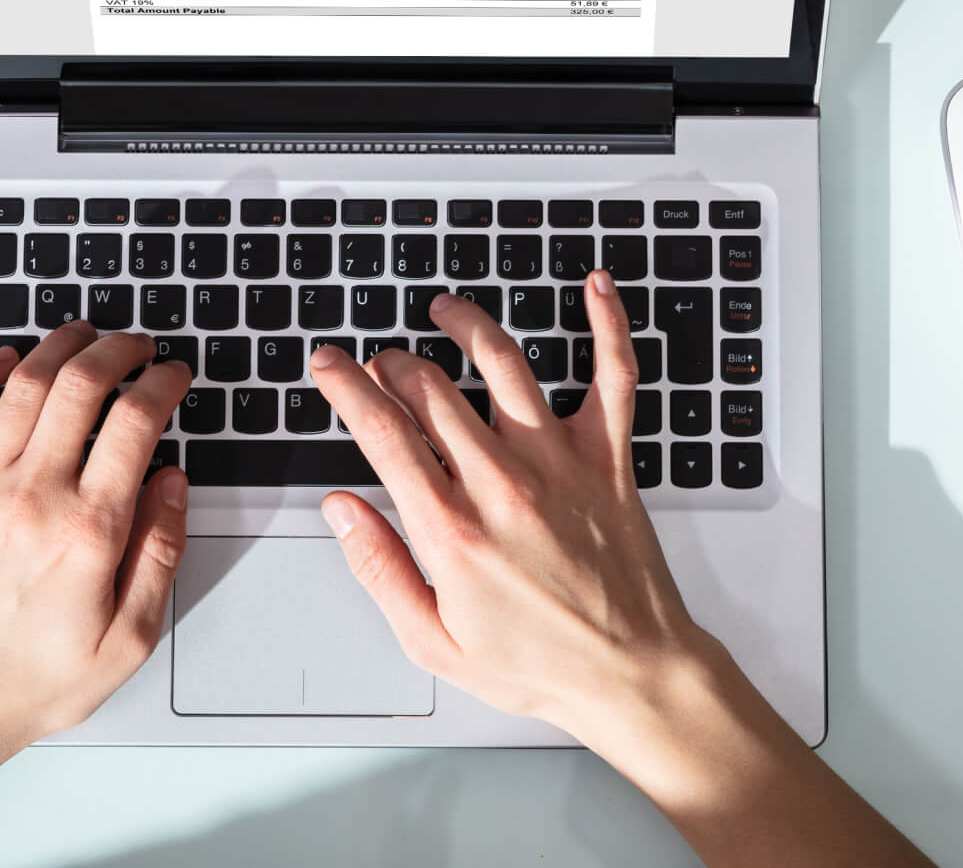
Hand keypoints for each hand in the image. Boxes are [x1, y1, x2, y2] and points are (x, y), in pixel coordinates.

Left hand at [0, 321, 190, 775]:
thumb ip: (161, 553)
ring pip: (23, 382)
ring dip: (61, 345)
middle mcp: (32, 496)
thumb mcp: (130, 638)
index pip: (135, 421)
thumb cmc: (34, 677)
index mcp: (88, 530)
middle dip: (120, 348)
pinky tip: (8, 361)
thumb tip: (173, 482)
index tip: (174, 375)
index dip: (163, 382)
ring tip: (85, 335)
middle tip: (138, 344)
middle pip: (81, 384)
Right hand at [310, 274, 717, 762]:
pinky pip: (614, 375)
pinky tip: (595, 288)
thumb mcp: (433, 642)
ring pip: (504, 363)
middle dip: (391, 362)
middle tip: (378, 361)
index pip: (383, 432)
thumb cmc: (540, 665)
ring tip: (445, 310)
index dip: (346, 387)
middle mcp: (503, 483)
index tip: (330, 366)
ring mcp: (560, 462)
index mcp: (452, 529)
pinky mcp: (608, 458)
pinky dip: (607, 325)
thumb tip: (340, 510)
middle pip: (430, 389)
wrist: (632, 674)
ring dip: (466, 324)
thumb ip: (379, 568)